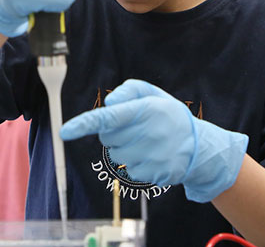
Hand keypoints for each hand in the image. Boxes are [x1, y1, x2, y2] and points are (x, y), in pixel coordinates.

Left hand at [60, 79, 248, 201]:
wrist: (198, 146)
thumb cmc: (168, 115)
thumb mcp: (153, 94)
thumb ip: (130, 90)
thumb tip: (109, 103)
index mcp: (145, 110)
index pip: (109, 117)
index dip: (85, 124)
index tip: (66, 131)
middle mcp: (147, 134)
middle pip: (107, 137)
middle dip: (115, 132)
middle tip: (136, 127)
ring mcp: (150, 156)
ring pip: (115, 155)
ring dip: (124, 148)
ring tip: (146, 141)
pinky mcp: (152, 174)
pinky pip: (127, 169)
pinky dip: (135, 162)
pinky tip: (151, 154)